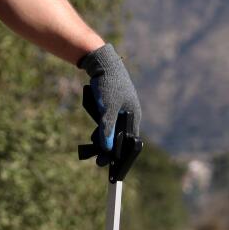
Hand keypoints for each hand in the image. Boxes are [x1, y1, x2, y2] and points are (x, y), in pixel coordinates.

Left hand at [77, 44, 140, 164]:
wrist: (103, 63)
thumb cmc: (109, 84)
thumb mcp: (106, 108)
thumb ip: (107, 128)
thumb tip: (107, 148)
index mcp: (134, 116)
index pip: (130, 142)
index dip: (122, 155)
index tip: (112, 166)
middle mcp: (130, 115)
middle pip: (122, 138)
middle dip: (110, 149)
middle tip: (98, 159)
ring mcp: (122, 110)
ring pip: (114, 130)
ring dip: (105, 139)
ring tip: (94, 149)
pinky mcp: (114, 106)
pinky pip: (110, 123)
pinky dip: (103, 129)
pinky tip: (94, 135)